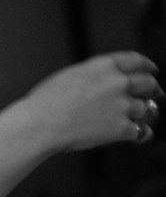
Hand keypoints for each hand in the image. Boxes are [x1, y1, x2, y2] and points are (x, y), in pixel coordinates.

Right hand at [22, 52, 159, 155]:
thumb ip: (94, 77)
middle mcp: (118, 83)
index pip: (136, 61)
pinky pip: (141, 132)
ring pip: (146, 109)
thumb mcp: (71, 76)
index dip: (147, 66)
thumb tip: (103, 84)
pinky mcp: (121, 128)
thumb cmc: (46, 101)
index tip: (152, 70)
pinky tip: (141, 136)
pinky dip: (141, 134)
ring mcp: (122, 106)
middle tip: (156, 94)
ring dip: (144, 114)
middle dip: (153, 89)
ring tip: (142, 119)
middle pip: (148, 84)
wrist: (42, 122)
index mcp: (104, 66)